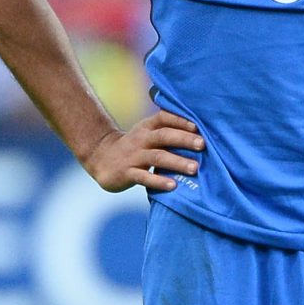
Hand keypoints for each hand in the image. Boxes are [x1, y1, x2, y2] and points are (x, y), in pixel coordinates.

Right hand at [84, 111, 204, 192]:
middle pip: (164, 136)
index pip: (164, 118)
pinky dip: (159, 181)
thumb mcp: (146, 132)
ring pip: (157, 157)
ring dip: (177, 161)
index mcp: (147, 127)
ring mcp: (134, 156)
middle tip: (203, 145)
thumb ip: (167, 130)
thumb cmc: (135, 146)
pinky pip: (144, 177)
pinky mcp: (127, 173)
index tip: (198, 126)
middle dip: (184, 139)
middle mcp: (141, 139)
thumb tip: (200, 130)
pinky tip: (173, 185)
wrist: (101, 158)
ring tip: (194, 168)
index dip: (181, 120)